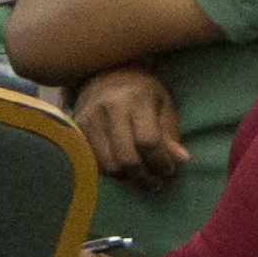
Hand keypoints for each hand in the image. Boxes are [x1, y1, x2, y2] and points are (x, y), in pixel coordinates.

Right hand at [68, 62, 186, 185]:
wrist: (103, 74)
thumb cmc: (141, 92)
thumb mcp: (162, 105)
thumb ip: (170, 134)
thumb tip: (181, 160)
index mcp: (136, 99)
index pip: (148, 142)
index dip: (161, 162)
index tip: (170, 170)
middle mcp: (109, 108)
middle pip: (127, 158)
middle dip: (145, 177)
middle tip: (156, 182)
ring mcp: (89, 119)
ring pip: (109, 165)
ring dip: (127, 178)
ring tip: (141, 177)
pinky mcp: (77, 128)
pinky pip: (93, 162)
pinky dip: (110, 172)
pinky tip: (122, 170)